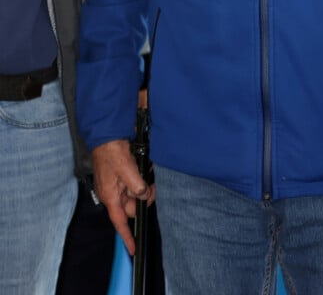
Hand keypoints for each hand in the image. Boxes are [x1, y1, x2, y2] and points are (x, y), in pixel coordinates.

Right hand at [92, 139, 152, 254]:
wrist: (106, 135)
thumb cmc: (111, 152)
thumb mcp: (126, 169)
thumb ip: (136, 185)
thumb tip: (143, 195)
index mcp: (110, 197)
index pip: (120, 222)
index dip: (127, 236)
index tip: (133, 249)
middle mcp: (112, 194)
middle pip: (132, 207)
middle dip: (144, 200)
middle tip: (153, 187)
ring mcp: (116, 185)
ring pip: (134, 194)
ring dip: (144, 188)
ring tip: (149, 176)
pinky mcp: (121, 176)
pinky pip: (133, 184)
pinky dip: (141, 180)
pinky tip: (145, 171)